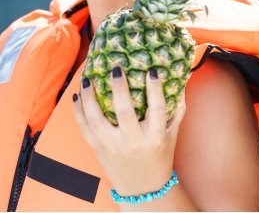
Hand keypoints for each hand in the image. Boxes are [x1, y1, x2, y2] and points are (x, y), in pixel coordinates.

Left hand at [73, 68, 186, 196]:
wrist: (143, 188)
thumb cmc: (159, 158)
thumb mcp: (172, 136)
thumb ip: (176, 111)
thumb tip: (181, 83)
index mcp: (154, 137)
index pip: (157, 109)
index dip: (155, 89)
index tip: (152, 71)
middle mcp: (133, 142)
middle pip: (124, 112)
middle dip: (118, 88)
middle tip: (116, 69)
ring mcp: (113, 146)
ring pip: (97, 119)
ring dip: (89, 97)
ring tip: (87, 79)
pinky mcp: (98, 150)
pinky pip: (84, 128)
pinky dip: (78, 112)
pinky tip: (77, 96)